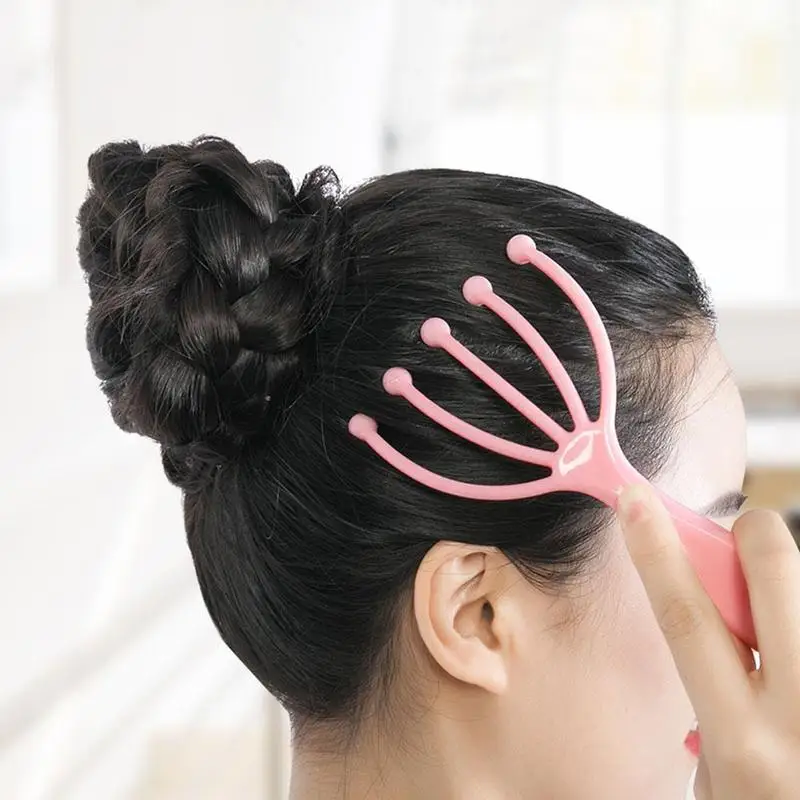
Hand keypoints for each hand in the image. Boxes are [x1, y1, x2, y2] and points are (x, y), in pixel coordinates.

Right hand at [618, 485, 799, 799]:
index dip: (654, 549)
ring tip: (784, 637)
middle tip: (742, 544)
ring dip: (790, 596)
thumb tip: (728, 631)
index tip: (634, 500)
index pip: (685, 616)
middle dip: (752, 532)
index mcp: (742, 739)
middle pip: (773, 570)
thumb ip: (717, 703)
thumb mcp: (720, 780)